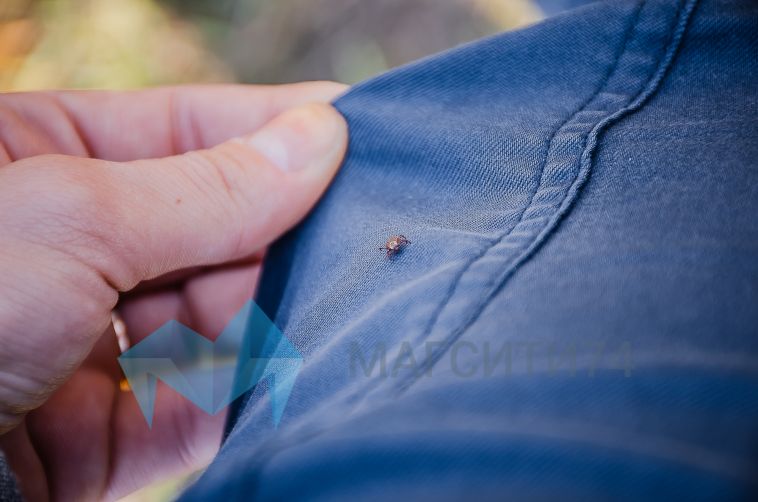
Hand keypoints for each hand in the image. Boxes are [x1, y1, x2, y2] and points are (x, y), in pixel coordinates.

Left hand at [0, 82, 347, 500]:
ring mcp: (93, 341)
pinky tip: (289, 381)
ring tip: (331, 311)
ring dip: (269, 321)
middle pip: (217, 229)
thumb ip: (207, 187)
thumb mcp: (73, 218)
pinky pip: (197, 409)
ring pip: (218, 320)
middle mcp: (77, 249)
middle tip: (356, 235)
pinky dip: (242, 401)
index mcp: (49, 161)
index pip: (192, 130)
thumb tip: (320, 138)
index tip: (359, 126)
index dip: (276, 126)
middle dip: (280, 236)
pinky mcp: (103, 431)